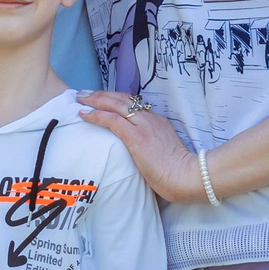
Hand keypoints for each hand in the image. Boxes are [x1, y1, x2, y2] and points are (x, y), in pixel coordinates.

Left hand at [77, 91, 200, 204]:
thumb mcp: (163, 153)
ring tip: (80, 98)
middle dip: (102, 94)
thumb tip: (139, 154)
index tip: (103, 100)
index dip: (115, 100)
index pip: (133, 105)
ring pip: (115, 105)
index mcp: (158, 122)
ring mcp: (144, 126)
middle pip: (122, 99)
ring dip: (95, 100)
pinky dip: (96, 115)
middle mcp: (150, 118)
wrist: (188, 176)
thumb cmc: (177, 173)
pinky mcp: (136, 136)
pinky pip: (111, 120)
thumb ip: (151, 147)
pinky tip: (84, 114)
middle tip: (85, 93)